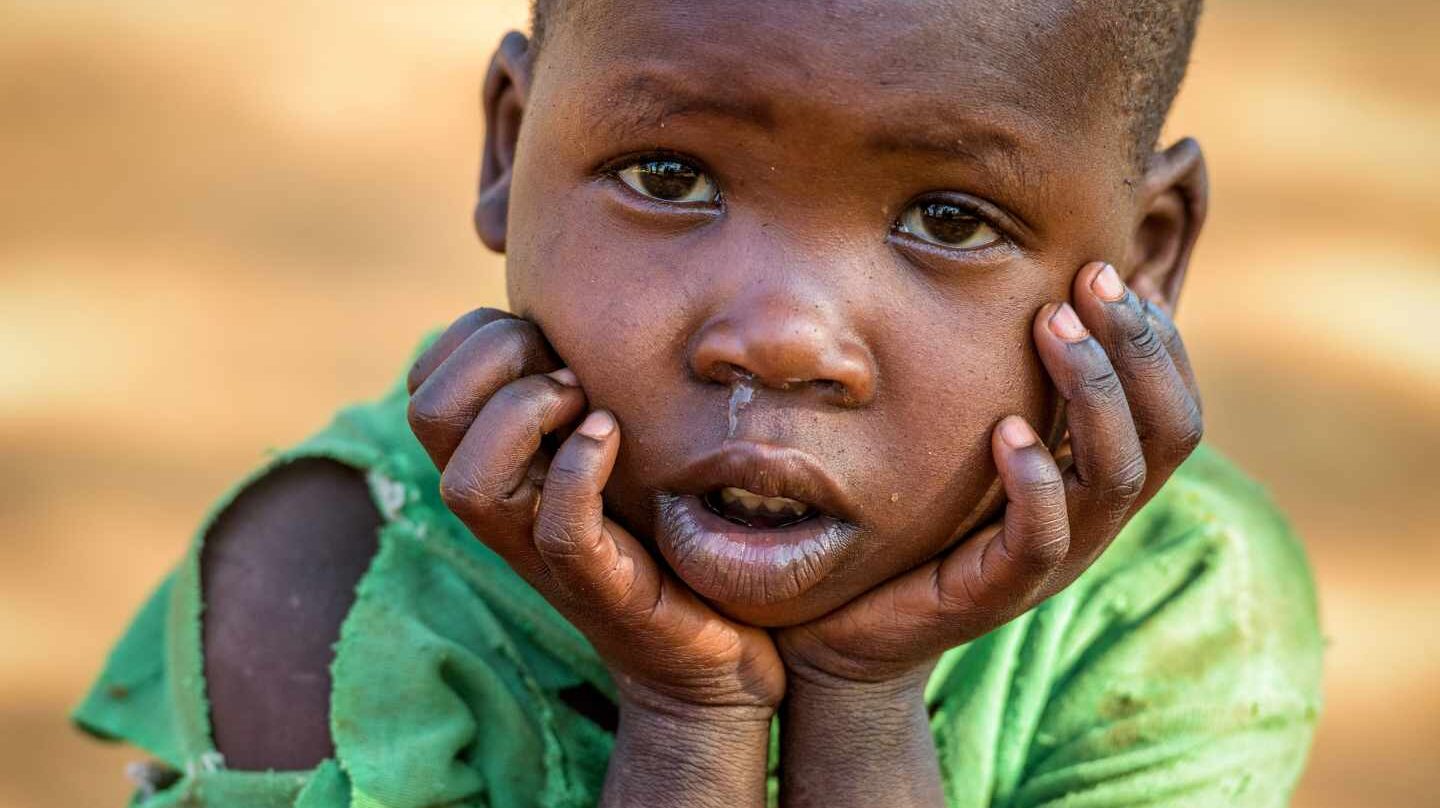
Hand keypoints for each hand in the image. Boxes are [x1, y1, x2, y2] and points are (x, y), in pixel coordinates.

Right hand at [407, 309, 785, 714]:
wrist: (713, 648)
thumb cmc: (664, 529)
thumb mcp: (610, 440)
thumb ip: (576, 382)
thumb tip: (570, 303)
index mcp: (497, 463)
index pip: (425, 382)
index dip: (473, 335)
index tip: (548, 339)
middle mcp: (504, 506)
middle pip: (427, 416)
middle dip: (493, 358)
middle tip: (568, 368)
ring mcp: (543, 551)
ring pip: (467, 483)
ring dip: (524, 415)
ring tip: (586, 404)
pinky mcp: (600, 588)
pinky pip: (557, 529)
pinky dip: (577, 472)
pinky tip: (612, 437)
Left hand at [775, 261, 1203, 685]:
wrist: (854, 629)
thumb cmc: (918, 523)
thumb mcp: (977, 448)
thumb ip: (1015, 392)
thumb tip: (1027, 294)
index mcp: (1098, 483)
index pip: (1173, 410)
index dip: (1160, 341)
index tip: (1115, 273)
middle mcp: (1093, 520)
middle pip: (1168, 434)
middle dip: (1139, 346)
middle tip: (1094, 278)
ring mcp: (1052, 561)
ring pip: (1115, 477)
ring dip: (1092, 392)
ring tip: (1052, 324)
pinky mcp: (997, 593)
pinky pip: (1041, 539)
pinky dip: (1033, 480)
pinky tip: (1007, 430)